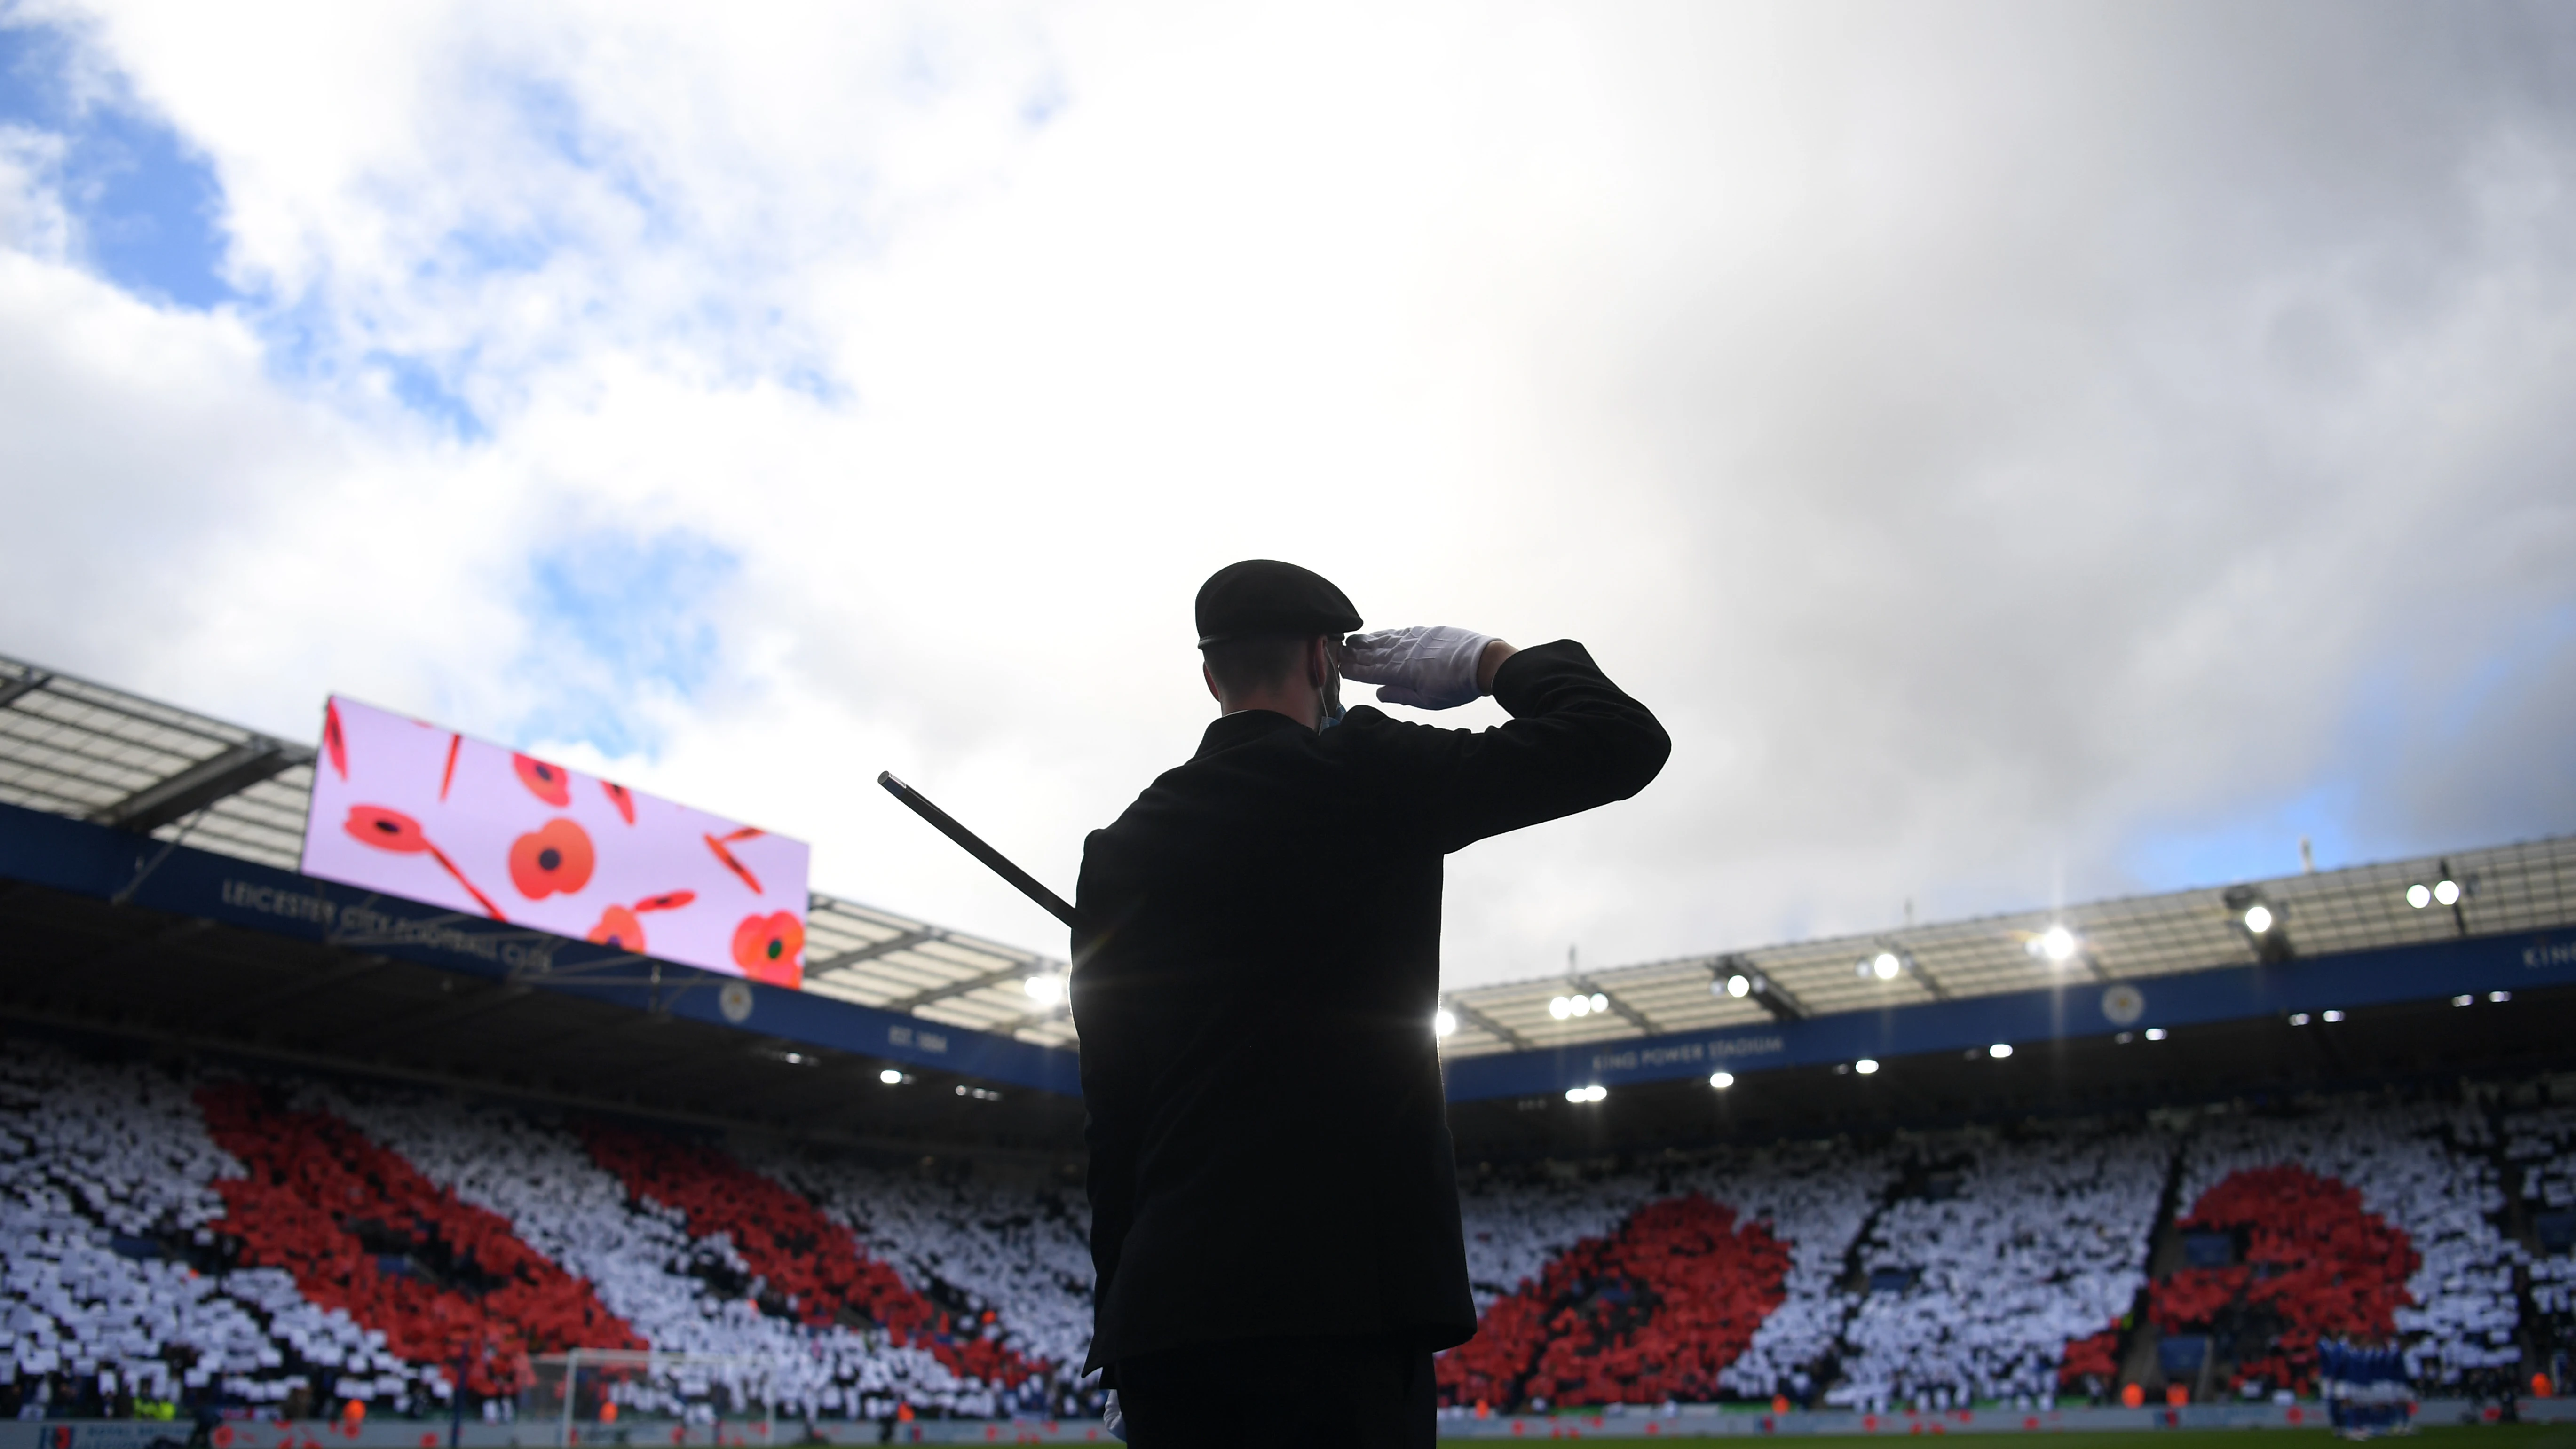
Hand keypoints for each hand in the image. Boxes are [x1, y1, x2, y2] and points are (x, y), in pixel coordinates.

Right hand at [1340, 625, 1497, 709]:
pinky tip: (1378, 634)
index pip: (1371, 671)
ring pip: (1384, 641)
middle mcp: (1404, 654)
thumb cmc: (1457, 686)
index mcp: (1402, 672)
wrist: (1481, 661)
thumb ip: (1401, 695)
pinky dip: (1385, 634)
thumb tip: (1379, 692)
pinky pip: (1398, 632)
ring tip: (1351, 642)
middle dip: (1354, 654)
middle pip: (1373, 654)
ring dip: (1366, 642)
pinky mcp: (1425, 632)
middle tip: (1336, 652)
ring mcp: (1414, 640)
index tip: (1338, 667)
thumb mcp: (1429, 700)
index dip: (1354, 670)